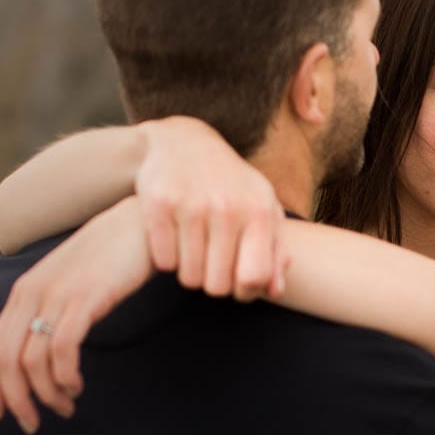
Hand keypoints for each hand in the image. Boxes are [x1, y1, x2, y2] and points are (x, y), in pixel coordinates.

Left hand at [0, 198, 152, 432]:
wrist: (141, 223)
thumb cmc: (111, 258)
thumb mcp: (70, 283)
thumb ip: (51, 309)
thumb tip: (41, 351)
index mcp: (23, 292)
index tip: (1, 416)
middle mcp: (31, 293)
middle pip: (5, 360)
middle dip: (15, 400)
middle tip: (32, 425)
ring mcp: (56, 295)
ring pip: (32, 361)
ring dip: (47, 394)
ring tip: (66, 407)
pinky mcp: (84, 298)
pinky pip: (62, 349)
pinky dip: (65, 376)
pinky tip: (77, 386)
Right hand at [136, 117, 288, 300]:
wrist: (181, 142)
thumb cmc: (230, 184)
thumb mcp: (261, 207)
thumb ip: (275, 250)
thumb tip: (275, 292)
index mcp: (258, 211)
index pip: (253, 279)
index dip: (243, 291)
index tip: (236, 282)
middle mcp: (227, 208)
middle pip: (218, 285)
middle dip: (213, 283)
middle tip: (210, 265)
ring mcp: (191, 205)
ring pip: (189, 277)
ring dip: (189, 272)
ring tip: (193, 251)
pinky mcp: (159, 204)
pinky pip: (164, 262)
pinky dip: (167, 259)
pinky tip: (173, 240)